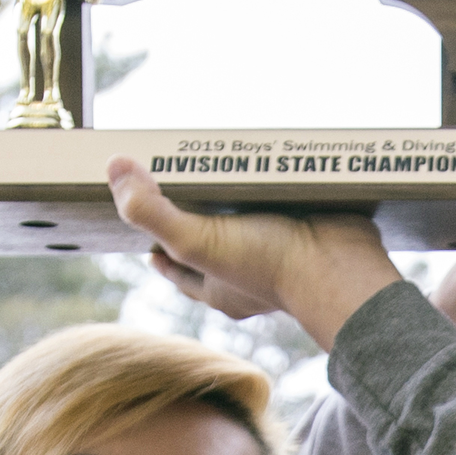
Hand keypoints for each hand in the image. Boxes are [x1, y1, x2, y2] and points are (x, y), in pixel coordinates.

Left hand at [106, 156, 401, 345]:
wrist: (341, 267)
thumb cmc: (269, 265)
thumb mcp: (196, 240)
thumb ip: (150, 210)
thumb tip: (113, 168)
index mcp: (217, 286)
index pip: (174, 266)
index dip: (154, 244)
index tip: (140, 223)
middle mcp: (245, 275)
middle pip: (208, 247)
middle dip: (191, 223)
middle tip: (173, 190)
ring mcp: (279, 253)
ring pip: (245, 227)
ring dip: (233, 204)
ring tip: (219, 173)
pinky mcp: (306, 231)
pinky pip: (281, 210)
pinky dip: (272, 193)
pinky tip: (268, 171)